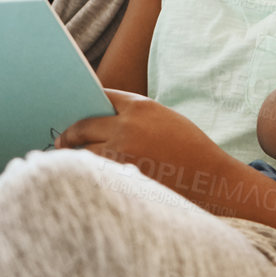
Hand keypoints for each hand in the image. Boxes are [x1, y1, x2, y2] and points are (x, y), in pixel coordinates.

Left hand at [56, 91, 215, 170]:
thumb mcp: (163, 119)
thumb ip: (133, 116)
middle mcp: (127, 127)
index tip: (74, 108)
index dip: (84, 102)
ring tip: (66, 158)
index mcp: (140, 107)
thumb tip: (97, 118)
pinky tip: (80, 174)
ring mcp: (123, 154)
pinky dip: (85, 172)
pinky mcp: (123, 178)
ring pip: (84, 152)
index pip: (100, 97)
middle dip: (70, 133)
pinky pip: (94, 172)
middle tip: (62, 139)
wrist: (213, 180)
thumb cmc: (189, 148)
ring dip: (73, 155)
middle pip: (84, 125)